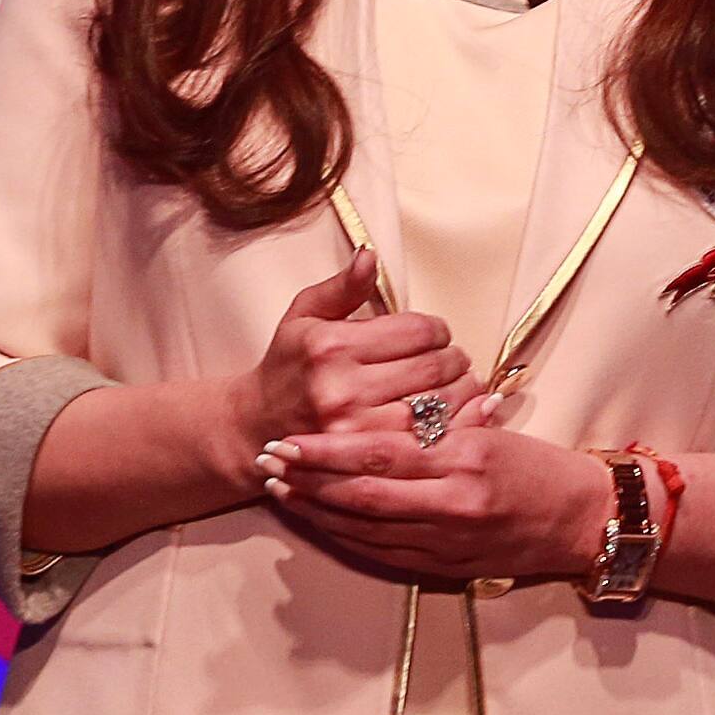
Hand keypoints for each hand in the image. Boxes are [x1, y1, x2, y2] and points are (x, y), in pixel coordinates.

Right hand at [235, 256, 469, 470]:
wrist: (255, 427)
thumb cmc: (287, 366)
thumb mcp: (305, 316)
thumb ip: (342, 287)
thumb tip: (370, 256)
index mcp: (333, 346)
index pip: (418, 330)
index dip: (438, 329)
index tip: (436, 334)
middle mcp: (344, 389)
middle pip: (434, 368)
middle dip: (454, 360)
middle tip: (452, 360)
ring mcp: (357, 429)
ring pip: (438, 408)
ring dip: (459, 394)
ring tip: (454, 386)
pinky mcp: (367, 459)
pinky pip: (429, 442)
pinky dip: (451, 427)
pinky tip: (450, 417)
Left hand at [257, 384, 615, 587]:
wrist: (582, 521)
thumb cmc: (539, 467)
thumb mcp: (492, 433)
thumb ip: (439, 427)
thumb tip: (382, 410)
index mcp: (463, 460)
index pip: (379, 455)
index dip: (326, 451)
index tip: (288, 440)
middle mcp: (451, 504)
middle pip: (361, 496)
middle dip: (308, 481)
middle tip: (268, 464)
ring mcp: (446, 541)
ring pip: (364, 529)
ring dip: (316, 512)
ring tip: (281, 492)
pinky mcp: (445, 567)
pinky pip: (381, 553)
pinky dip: (345, 537)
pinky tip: (320, 523)